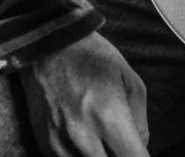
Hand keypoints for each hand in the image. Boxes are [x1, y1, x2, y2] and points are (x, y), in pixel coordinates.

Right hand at [17, 32, 149, 156]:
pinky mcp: (44, 141)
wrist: (45, 39)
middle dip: (120, 156)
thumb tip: (139, 147)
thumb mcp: (130, 80)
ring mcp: (59, 140)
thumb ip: (141, 122)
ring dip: (99, 156)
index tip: (139, 150)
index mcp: (109, 116)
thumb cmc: (91, 56)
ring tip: (103, 140)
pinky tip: (85, 141)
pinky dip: (80, 155)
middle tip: (121, 143)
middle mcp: (82, 133)